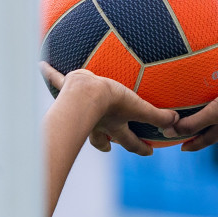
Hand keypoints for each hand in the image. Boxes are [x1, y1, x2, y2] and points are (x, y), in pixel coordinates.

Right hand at [40, 63, 178, 155]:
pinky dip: (48, 73)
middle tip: (108, 146)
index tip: (149, 152)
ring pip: (79, 115)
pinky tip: (40, 64)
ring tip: (72, 109)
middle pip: (102, 137)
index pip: (130, 141)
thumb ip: (157, 115)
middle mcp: (97, 121)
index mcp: (114, 125)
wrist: (83, 92)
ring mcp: (80, 109)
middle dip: (106, 144)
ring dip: (77, 117)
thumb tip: (177, 122)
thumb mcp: (136, 107)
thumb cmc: (109, 101)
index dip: (141, 147)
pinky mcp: (67, 90)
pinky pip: (57, 80)